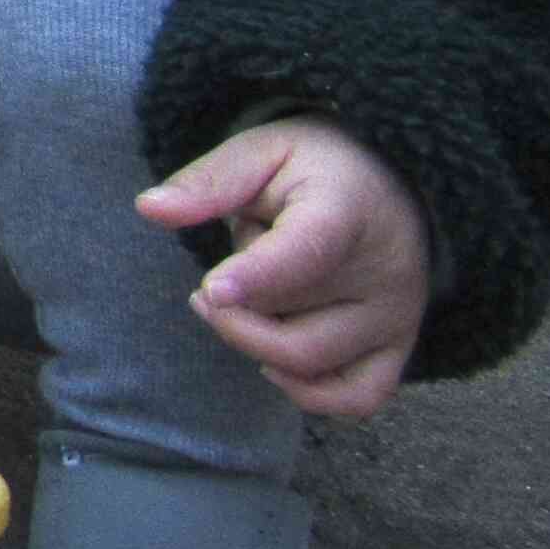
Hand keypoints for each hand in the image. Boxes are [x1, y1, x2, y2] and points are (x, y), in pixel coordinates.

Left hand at [135, 114, 432, 418]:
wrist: (390, 181)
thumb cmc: (313, 167)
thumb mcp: (259, 151)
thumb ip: (207, 182)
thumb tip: (149, 209)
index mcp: (345, 209)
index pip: (306, 252)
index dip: (256, 276)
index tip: (211, 290)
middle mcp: (383, 270)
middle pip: (287, 315)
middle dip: (232, 306)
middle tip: (216, 283)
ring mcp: (397, 314)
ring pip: (307, 360)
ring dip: (254, 339)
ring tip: (246, 302)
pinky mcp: (400, 346)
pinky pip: (358, 397)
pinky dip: (307, 392)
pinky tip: (271, 361)